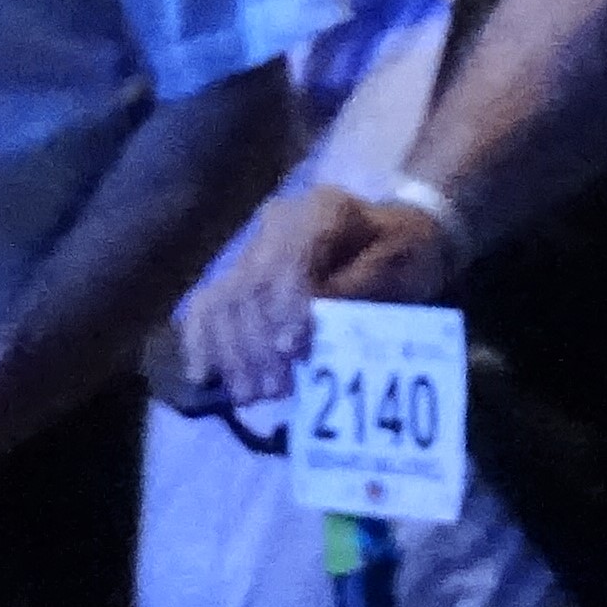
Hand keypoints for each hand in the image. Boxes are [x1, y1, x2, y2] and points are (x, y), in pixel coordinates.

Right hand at [178, 182, 455, 403]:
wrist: (394, 234)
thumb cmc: (405, 253)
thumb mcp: (398, 267)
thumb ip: (355, 289)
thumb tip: (311, 321)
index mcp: (322, 211)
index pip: (289, 261)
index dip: (285, 308)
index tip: (292, 352)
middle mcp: (278, 224)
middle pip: (248, 285)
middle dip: (256, 343)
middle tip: (274, 390)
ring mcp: (255, 247)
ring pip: (222, 297)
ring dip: (232, 351)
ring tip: (250, 394)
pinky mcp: (242, 272)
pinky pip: (207, 303)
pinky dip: (202, 339)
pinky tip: (203, 375)